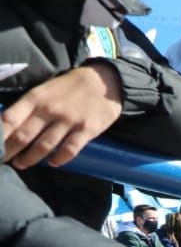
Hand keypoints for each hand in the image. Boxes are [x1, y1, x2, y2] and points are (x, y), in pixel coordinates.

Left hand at [2, 64, 122, 168]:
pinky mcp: (86, 130)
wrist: (104, 82)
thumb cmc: (70, 87)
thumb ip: (30, 107)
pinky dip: (59, 159)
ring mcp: (68, 121)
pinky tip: (53, 162)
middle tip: (3, 160)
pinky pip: (69, 149)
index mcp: (35, 98)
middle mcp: (49, 110)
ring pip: (44, 146)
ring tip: (21, 164)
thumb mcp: (44, 90)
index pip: (10, 120)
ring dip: (30, 158)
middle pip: (23, 136)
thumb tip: (11, 126)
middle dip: (9, 152)